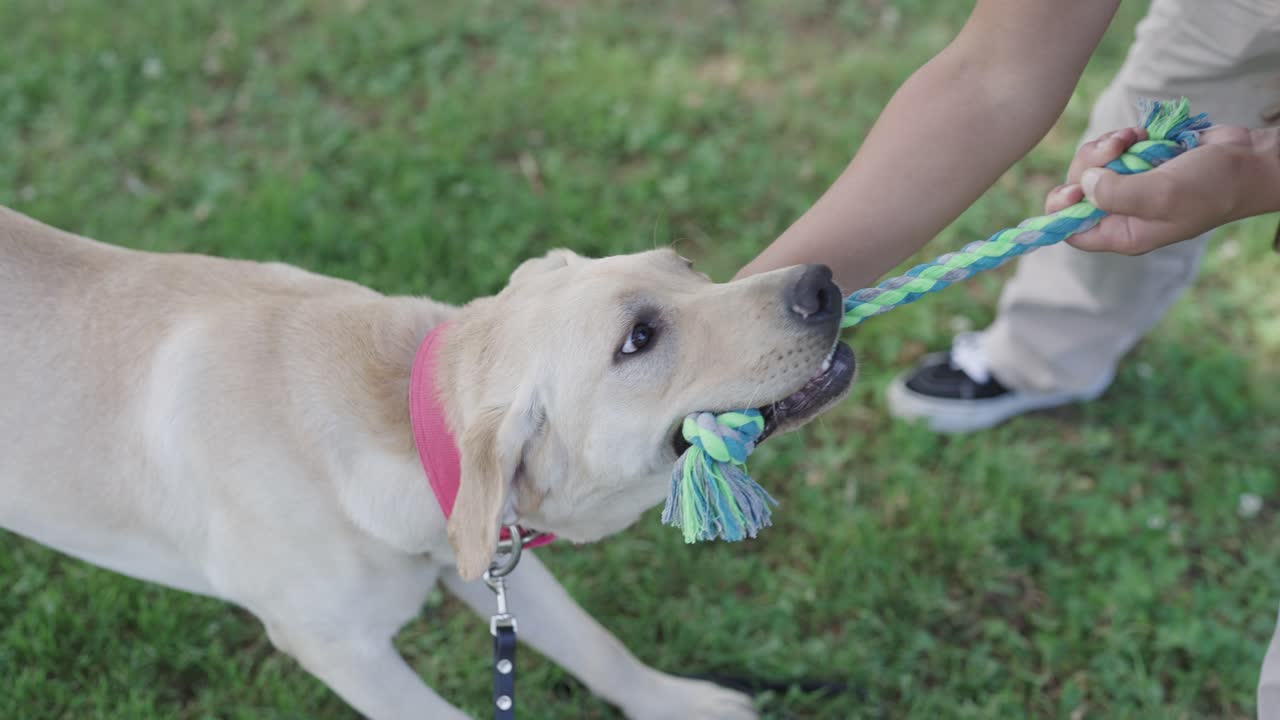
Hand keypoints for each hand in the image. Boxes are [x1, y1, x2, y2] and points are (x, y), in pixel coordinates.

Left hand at [1043, 124, 1279, 254]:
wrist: (1248, 159)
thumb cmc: (1211, 186)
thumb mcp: (1162, 195)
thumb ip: (1116, 194)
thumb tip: (1082, 184)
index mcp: (1123, 233)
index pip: (1071, 231)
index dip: (1064, 209)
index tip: (1078, 187)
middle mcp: (1121, 212)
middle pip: (1076, 190)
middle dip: (1089, 164)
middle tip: (1115, 148)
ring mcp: (1128, 185)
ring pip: (1091, 165)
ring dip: (1107, 146)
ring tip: (1131, 138)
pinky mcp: (1137, 162)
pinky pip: (1111, 148)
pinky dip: (1121, 137)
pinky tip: (1140, 133)